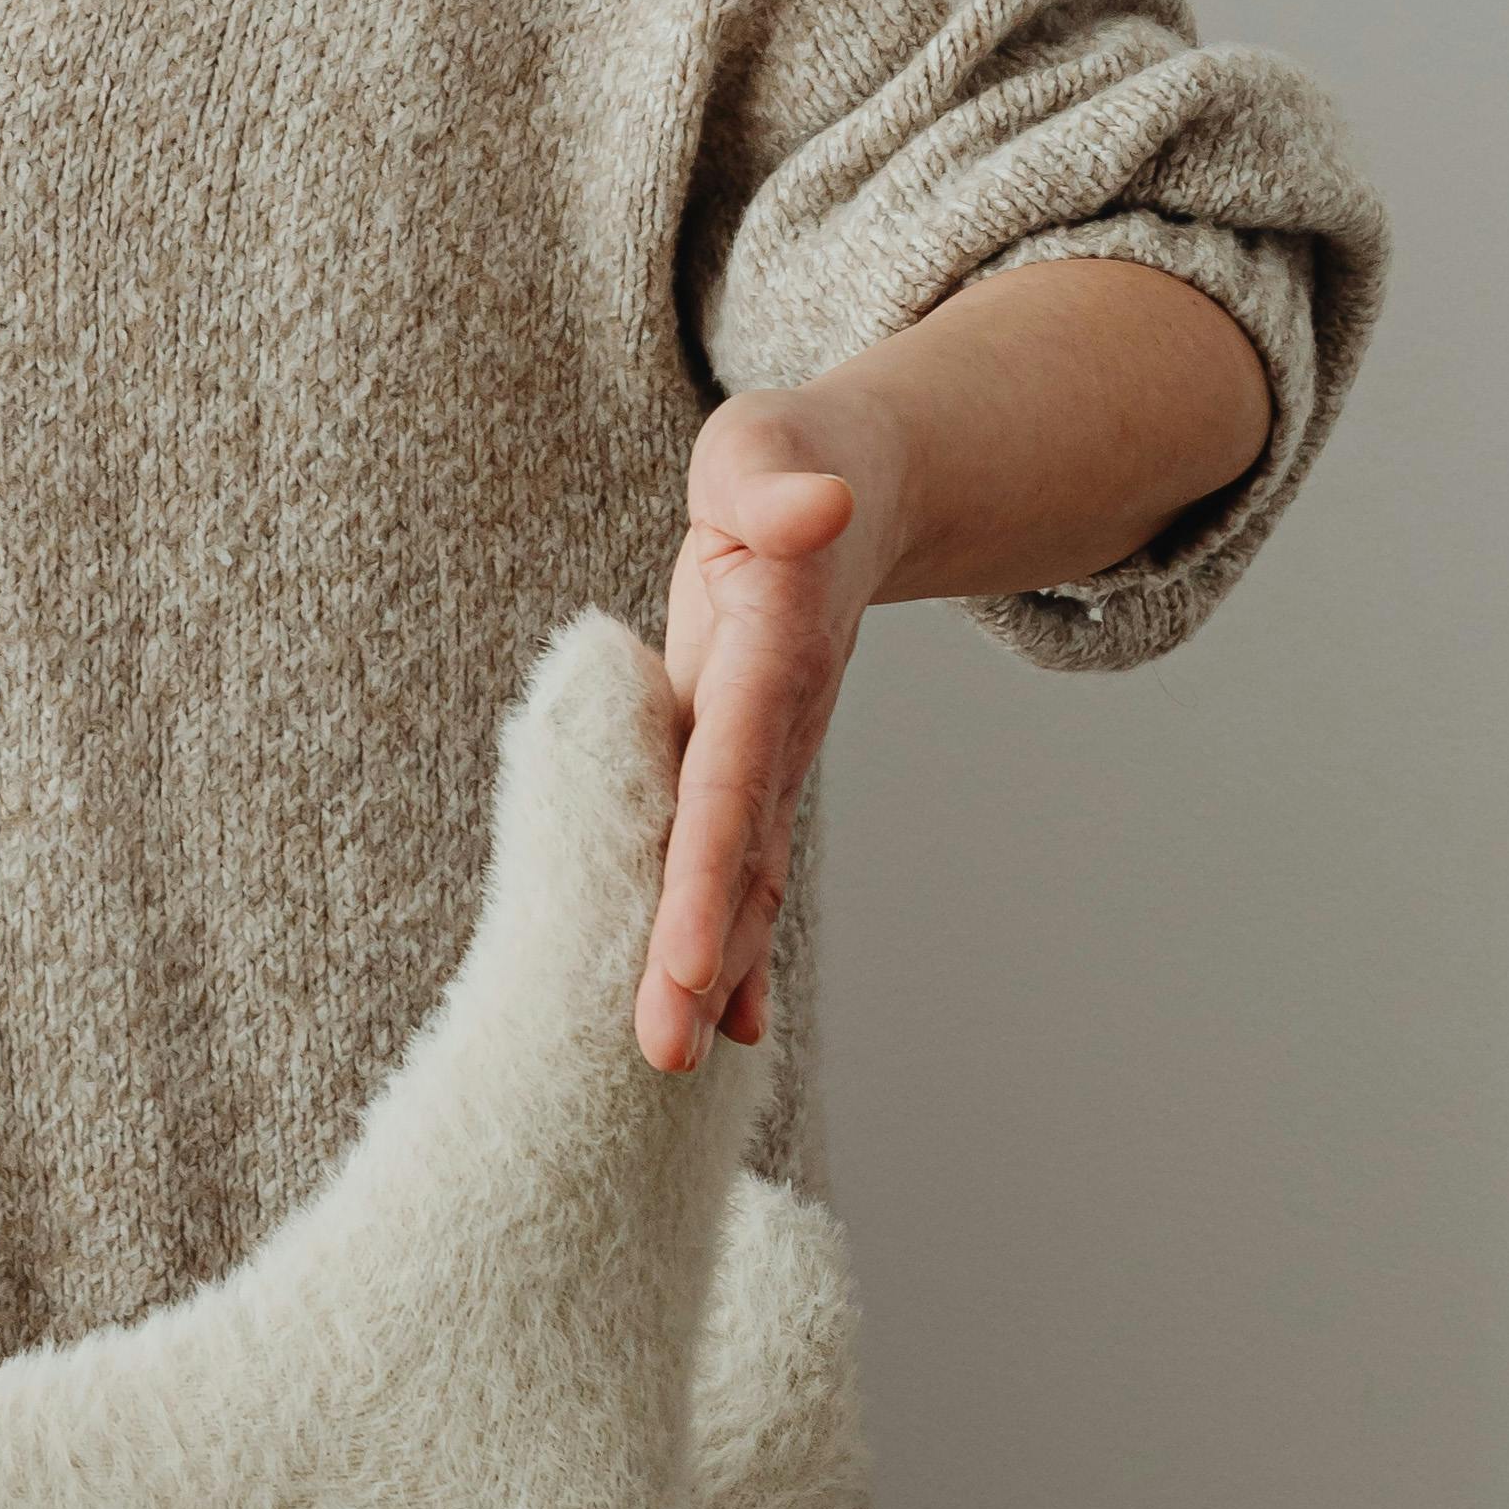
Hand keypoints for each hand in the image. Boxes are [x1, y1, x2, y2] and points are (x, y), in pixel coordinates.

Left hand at [641, 390, 893, 1073]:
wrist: (846, 487)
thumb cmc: (785, 464)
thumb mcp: (767, 448)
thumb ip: (776, 486)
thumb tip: (811, 506)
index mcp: (771, 656)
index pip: (730, 779)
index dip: (706, 872)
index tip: (682, 965)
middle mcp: (776, 724)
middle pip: (738, 855)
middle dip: (702, 957)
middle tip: (662, 1054)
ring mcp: (770, 752)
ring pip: (742, 876)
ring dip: (712, 968)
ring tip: (673, 1060)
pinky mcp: (749, 761)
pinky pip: (740, 864)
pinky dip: (731, 941)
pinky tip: (721, 1022)